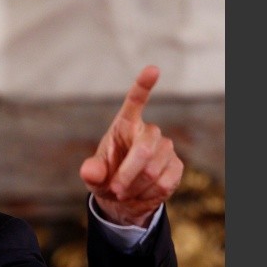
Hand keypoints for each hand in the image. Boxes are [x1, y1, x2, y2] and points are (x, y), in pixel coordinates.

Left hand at [79, 65, 183, 226]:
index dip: (143, 85)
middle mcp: (148, 131)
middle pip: (145, 148)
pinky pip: (164, 182)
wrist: (124, 197)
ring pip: (153, 169)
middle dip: (127, 174)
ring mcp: (165, 148)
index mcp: (124, 124)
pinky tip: (141, 193)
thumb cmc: (106, 178)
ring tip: (125, 192)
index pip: (135, 101)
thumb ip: (90, 172)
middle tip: (115, 190)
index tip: (152, 69)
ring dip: (135, 186)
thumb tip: (90, 172)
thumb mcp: (93, 176)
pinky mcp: (176, 165)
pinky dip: (148, 194)